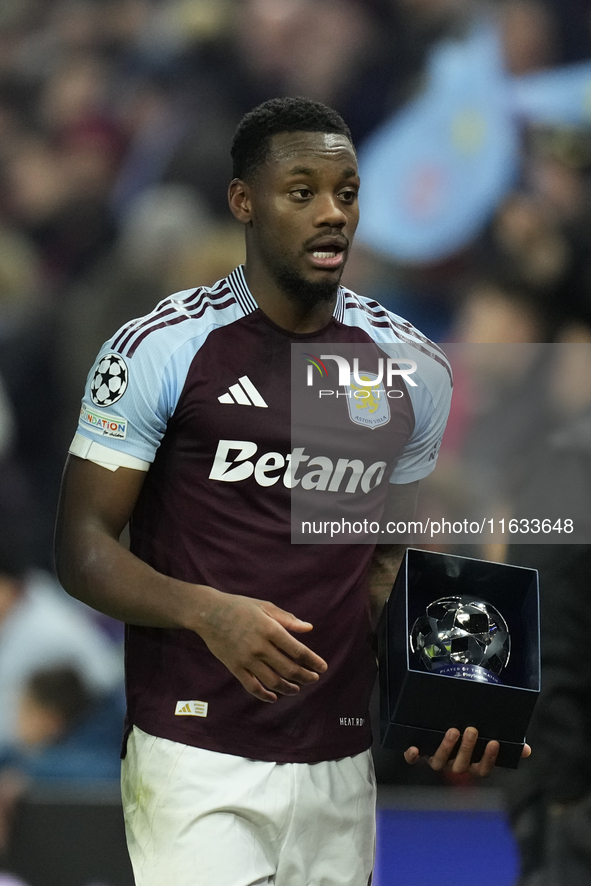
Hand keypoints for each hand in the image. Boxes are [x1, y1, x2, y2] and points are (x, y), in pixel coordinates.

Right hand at [195, 589, 327, 702]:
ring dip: (288, 688)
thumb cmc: (239, 606)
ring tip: (297, 688)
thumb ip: (287, 619)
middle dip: (305, 676)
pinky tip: (274, 697)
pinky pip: (252, 686)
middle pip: (288, 668)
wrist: (208, 613)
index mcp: (270, 629)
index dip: (313, 661)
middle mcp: (260, 646)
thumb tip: (309, 628)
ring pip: (273, 681)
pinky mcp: (234, 667)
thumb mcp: (265, 607)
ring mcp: (246, 659)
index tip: (322, 667)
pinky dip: (264, 695)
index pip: (298, 651)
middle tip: (313, 678)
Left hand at [404, 727, 531, 776]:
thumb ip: (508, 746)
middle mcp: (454, 766)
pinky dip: (412, 755)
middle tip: (472, 730)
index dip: (489, 758)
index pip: (483, 769)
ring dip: (446, 748)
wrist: (442, 730)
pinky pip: (414, 759)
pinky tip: (413, 748)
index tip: (494, 742)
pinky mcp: (420, 754)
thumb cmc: (470, 739)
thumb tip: (527, 750)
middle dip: (467, 748)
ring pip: (440, 762)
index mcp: (472, 765)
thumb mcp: (489, 740)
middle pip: (461, 765)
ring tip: (452, 730)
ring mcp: (437, 761)